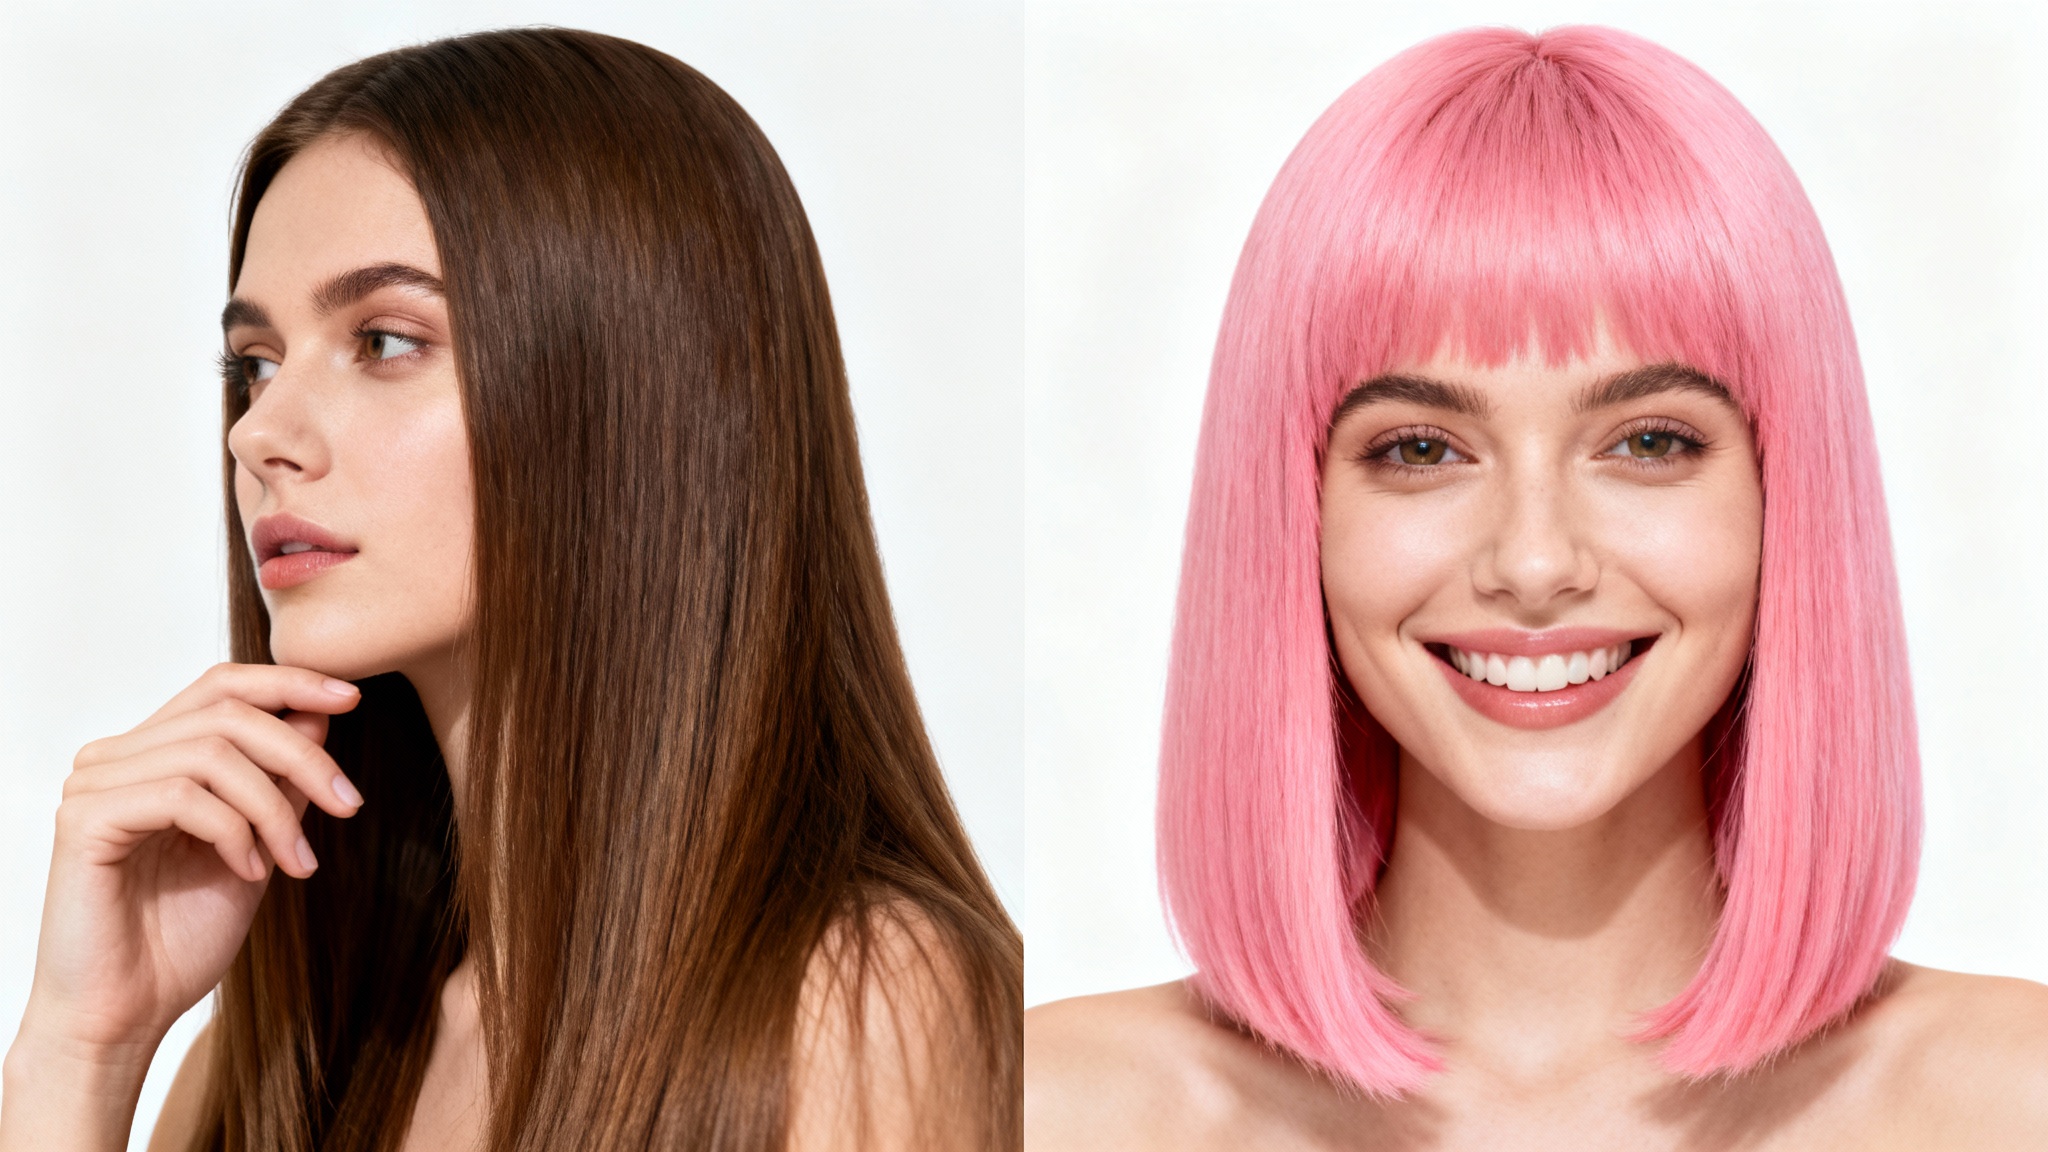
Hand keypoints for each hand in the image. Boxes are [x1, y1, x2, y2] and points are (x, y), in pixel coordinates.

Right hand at [3, 663, 362, 1142]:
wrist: (128, 1014)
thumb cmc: (183, 937)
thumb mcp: (259, 844)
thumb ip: (280, 783)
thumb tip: (320, 714)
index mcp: (151, 756)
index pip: (221, 685)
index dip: (289, 682)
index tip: (353, 698)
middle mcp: (115, 759)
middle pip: (227, 713)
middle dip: (303, 755)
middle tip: (349, 807)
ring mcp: (93, 786)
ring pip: (212, 753)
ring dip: (275, 809)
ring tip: (296, 864)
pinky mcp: (84, 821)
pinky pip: (182, 797)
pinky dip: (234, 831)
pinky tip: (249, 873)